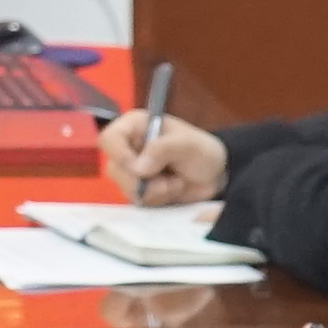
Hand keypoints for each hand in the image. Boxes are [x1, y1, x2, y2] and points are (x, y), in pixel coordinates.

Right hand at [101, 109, 225, 206]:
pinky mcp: (139, 190)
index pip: (109, 139)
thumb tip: (138, 167)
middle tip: (167, 180)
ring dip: (154, 191)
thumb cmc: (203, 151)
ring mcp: (133, 171)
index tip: (139, 169)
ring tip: (175, 183)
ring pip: (125, 188)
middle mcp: (129, 148)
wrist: (217, 176)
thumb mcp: (188, 144)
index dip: (119, 155)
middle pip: (115, 169)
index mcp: (135, 127)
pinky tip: (172, 191)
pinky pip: (137, 200)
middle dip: (142, 181)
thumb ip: (163, 149)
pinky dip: (157, 200)